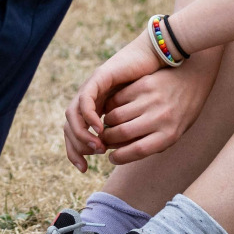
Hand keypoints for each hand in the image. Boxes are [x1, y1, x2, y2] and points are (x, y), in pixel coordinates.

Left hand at [63, 34, 161, 169]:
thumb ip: (126, 136)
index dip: (74, 152)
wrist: (165, 64)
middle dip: (73, 147)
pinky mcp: (97, 77)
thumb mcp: (139, 122)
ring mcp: (92, 87)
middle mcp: (90, 99)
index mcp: (98, 111)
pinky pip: (84, 100)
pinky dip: (88, 116)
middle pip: (68, 126)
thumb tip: (118, 156)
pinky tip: (99, 128)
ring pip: (72, 115)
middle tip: (85, 163)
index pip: (75, 134)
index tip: (83, 169)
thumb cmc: (158, 94)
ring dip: (81, 134)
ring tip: (97, 146)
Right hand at [94, 56, 217, 163]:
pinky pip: (119, 98)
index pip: (139, 150)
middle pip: (124, 133)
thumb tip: (120, 153)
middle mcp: (161, 117)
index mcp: (170, 134)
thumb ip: (152, 144)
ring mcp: (151, 99)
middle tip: (104, 139)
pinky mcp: (144, 83)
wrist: (193, 77)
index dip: (120, 157)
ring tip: (108, 124)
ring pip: (116, 115)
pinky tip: (113, 108)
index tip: (112, 158)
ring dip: (107, 122)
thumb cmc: (182, 111)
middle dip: (108, 139)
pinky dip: (111, 105)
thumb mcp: (174, 132)